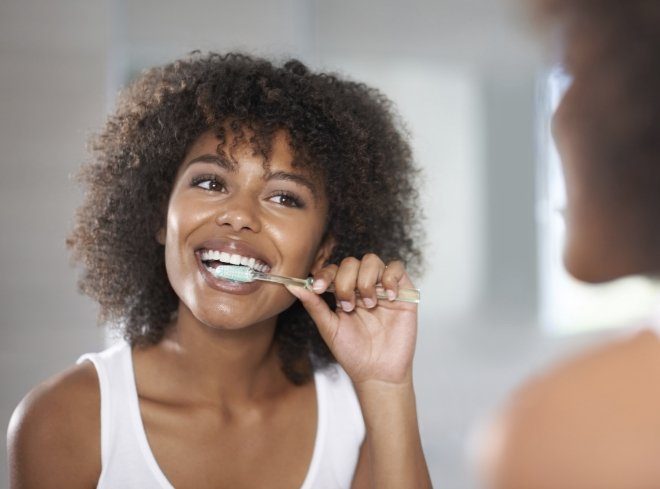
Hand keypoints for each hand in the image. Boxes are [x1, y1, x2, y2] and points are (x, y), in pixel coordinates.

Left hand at [286, 254, 417, 385]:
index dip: (325, 274)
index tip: (319, 288)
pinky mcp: (403, 292)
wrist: (377, 373)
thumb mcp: (329, 328)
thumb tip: (292, 286)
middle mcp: (362, 287)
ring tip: (368, 304)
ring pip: (372, 260)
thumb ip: (314, 305)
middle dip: (346, 281)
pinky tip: (387, 298)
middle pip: (352, 262)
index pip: (334, 270)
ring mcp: (382, 288)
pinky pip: (397, 268)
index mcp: (344, 293)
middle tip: (348, 306)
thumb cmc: (353, 353)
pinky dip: (390, 278)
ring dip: (366, 280)